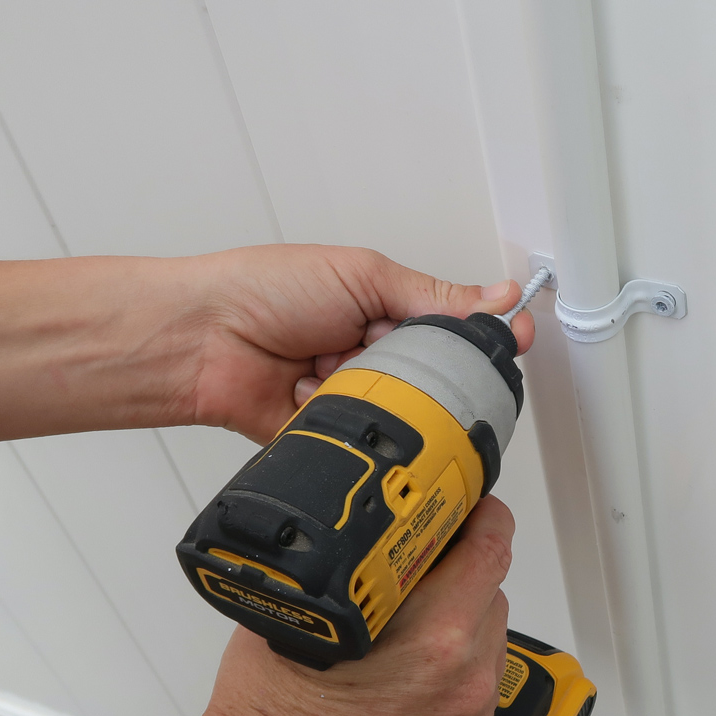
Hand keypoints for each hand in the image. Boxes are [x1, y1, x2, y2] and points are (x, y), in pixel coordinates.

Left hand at [190, 245, 532, 443]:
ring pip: (398, 412)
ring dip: (368, 389)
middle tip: (374, 345)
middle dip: (408, 365)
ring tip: (328, 364)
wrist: (203, 339)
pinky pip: (363, 440)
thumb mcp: (361, 275)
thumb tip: (497, 296)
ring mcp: (351, 396)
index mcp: (384, 312)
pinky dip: (341, 417)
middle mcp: (370, 356)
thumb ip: (432, 295)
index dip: (481, 340)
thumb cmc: (265, 290)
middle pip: (430, 378)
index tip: (512, 339)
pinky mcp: (331, 434)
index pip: (453, 331)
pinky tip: (312, 392)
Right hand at [190, 494, 513, 715]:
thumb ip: (353, 564)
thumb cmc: (270, 713)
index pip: (489, 552)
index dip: (483, 516)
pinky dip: (456, 664)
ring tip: (410, 615)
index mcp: (434, 641)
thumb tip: (375, 534)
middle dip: (461, 566)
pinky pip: (477, 684)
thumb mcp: (305, 608)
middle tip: (420, 556)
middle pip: (491, 592)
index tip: (470, 502)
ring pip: (488, 638)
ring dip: (462, 615)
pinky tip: (410, 665)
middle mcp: (463, 682)